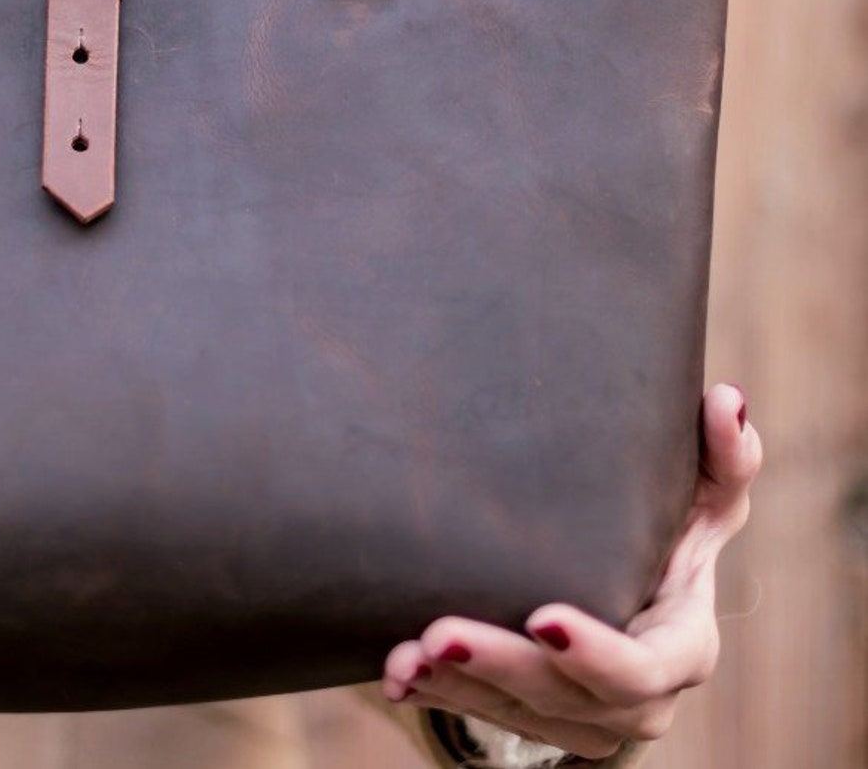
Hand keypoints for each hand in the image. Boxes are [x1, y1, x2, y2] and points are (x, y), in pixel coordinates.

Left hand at [380, 384, 759, 760]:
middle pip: (567, 696)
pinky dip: (441, 697)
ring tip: (402, 657)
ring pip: (517, 716)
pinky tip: (396, 675)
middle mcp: (638, 699)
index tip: (543, 616)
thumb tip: (725, 399)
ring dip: (458, 688)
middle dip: (502, 667)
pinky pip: (486, 718)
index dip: (597, 652)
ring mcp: (585, 718)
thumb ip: (724, 455)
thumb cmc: (674, 526)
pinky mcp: (538, 721)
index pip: (645, 666)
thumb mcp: (706, 494)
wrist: (636, 585)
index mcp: (681, 645)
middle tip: (439, 634)